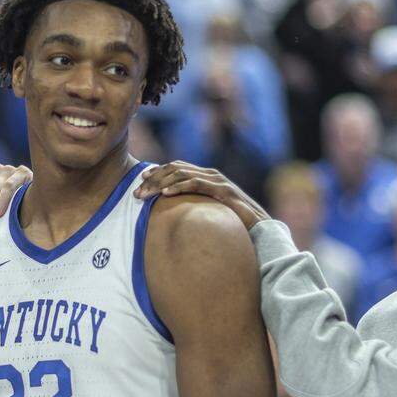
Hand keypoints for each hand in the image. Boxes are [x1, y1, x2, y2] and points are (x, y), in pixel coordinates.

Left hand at [133, 160, 270, 228]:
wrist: (260, 229)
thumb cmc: (233, 223)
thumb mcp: (208, 213)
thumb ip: (194, 208)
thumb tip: (173, 216)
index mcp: (206, 177)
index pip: (176, 168)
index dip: (157, 172)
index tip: (140, 182)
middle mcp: (210, 175)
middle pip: (175, 169)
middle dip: (153, 179)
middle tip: (136, 192)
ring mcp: (217, 181)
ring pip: (182, 174)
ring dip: (160, 183)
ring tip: (145, 194)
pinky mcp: (223, 190)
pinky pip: (196, 184)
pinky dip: (179, 187)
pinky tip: (165, 194)